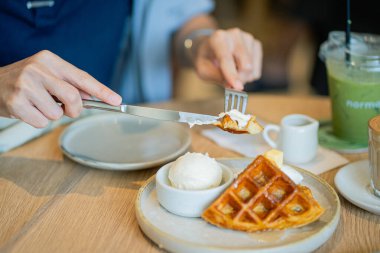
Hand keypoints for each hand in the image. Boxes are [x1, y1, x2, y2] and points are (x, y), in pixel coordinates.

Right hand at [0, 50, 121, 127]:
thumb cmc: (25, 81)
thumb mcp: (48, 75)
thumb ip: (70, 85)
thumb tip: (94, 97)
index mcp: (50, 60)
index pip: (82, 78)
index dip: (102, 91)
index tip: (116, 100)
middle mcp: (38, 69)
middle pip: (73, 97)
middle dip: (74, 110)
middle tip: (66, 109)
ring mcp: (26, 85)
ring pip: (57, 114)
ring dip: (51, 115)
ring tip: (37, 104)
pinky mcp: (16, 102)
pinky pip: (42, 122)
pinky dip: (38, 121)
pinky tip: (28, 110)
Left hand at [192, 28, 262, 89]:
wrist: (211, 47)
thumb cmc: (206, 59)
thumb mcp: (203, 70)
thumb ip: (216, 77)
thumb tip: (232, 86)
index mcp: (218, 38)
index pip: (226, 59)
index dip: (232, 74)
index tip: (237, 87)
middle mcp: (234, 34)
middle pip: (245, 65)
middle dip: (238, 79)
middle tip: (229, 83)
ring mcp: (248, 38)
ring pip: (252, 69)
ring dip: (243, 78)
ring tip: (232, 72)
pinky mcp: (256, 44)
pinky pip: (257, 71)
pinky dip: (249, 76)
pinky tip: (239, 69)